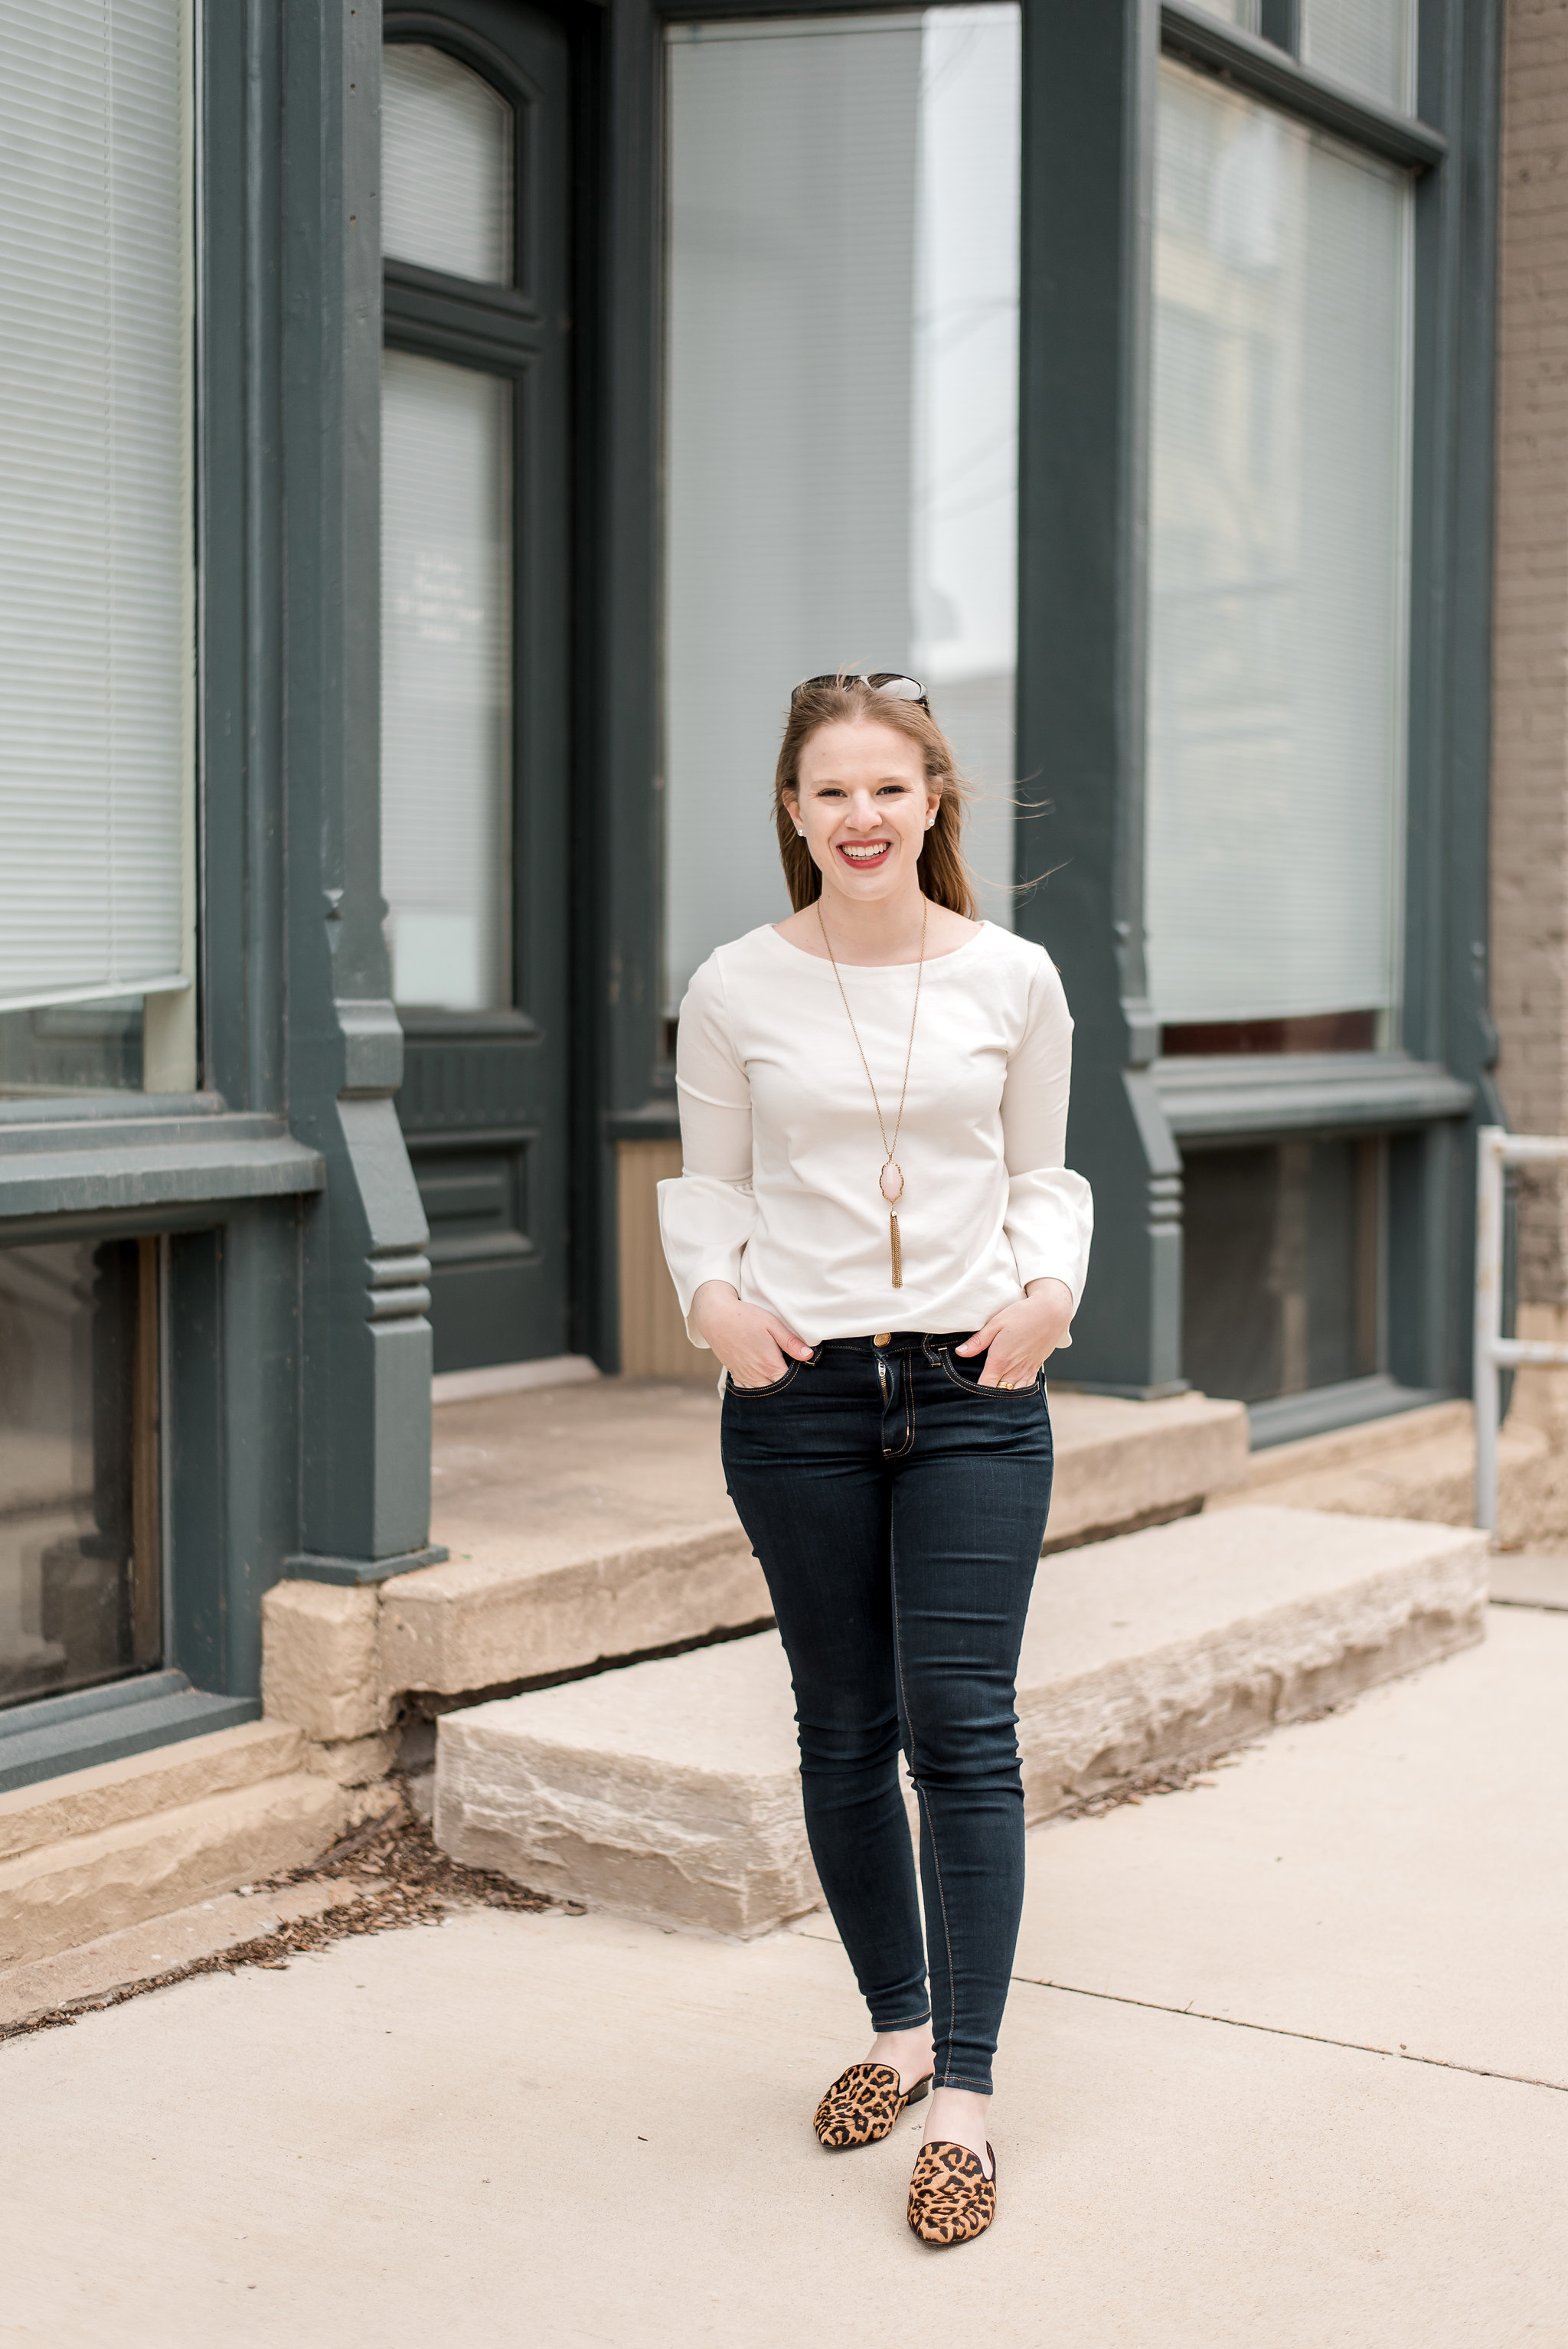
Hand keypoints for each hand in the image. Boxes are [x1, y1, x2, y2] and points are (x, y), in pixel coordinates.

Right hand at [689, 1280, 813, 1388]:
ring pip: (763, 1392)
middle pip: (778, 1391)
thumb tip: (809, 1356)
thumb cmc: (746, 1318)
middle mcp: (757, 1376)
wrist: (716, 1317)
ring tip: (778, 1374)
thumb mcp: (772, 1325)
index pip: (790, 1384)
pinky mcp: (735, 1374)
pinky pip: (749, 1388)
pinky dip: (758, 1386)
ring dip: (772, 1387)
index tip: (804, 1371)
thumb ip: (791, 1342)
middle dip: (787, 1386)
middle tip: (793, 1373)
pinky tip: (762, 1376)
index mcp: (770, 1365)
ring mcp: (745, 1377)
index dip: (799, 1380)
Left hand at [956, 1278, 1073, 1388]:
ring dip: (1004, 1394)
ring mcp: (1027, 1371)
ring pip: (1013, 1394)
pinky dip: (1017, 1391)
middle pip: (999, 1394)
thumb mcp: (996, 1323)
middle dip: (989, 1397)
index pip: (985, 1388)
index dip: (976, 1393)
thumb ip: (978, 1341)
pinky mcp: (1036, 1368)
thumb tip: (960, 1353)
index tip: (968, 1392)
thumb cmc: (1022, 1315)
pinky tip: (1011, 1387)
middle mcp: (1014, 1370)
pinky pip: (1025, 1388)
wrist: (1052, 1312)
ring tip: (994, 1393)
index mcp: (1000, 1361)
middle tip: (979, 1394)